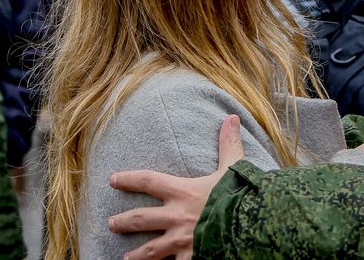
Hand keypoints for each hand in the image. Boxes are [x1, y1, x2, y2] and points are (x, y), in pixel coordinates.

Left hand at [108, 114, 245, 259]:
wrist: (252, 226)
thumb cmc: (241, 196)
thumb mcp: (234, 168)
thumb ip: (228, 145)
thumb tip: (232, 118)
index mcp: (182, 192)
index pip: (147, 181)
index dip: (128, 179)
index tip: (113, 179)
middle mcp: (176, 217)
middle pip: (141, 218)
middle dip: (124, 221)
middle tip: (111, 223)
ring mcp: (181, 241)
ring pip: (151, 250)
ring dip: (136, 255)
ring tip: (125, 258)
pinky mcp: (191, 258)